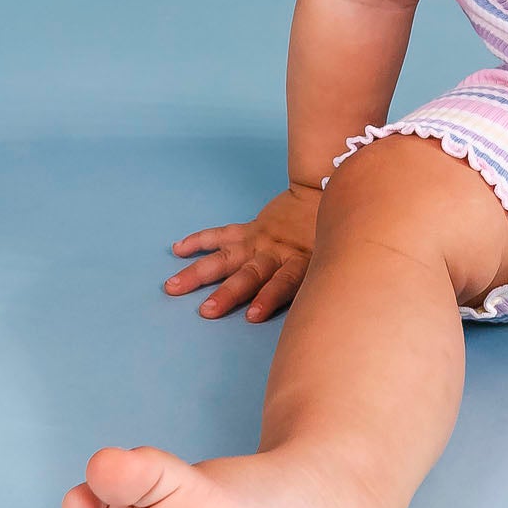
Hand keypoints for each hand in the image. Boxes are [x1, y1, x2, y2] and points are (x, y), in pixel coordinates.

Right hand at [163, 184, 322, 321]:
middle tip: (207, 311)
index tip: (253, 315)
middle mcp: (276, 253)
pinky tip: (178, 249)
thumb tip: (317, 316)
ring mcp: (259, 240)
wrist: (324, 190)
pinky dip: (199, 241)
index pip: (284, 283)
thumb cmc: (329, 237)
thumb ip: (321, 283)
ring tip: (175, 286)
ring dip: (200, 273)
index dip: (269, 298)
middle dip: (228, 294)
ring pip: (226, 258)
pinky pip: (221, 234)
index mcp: (300, 263)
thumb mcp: (332, 261)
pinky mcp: (250, 228)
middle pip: (250, 276)